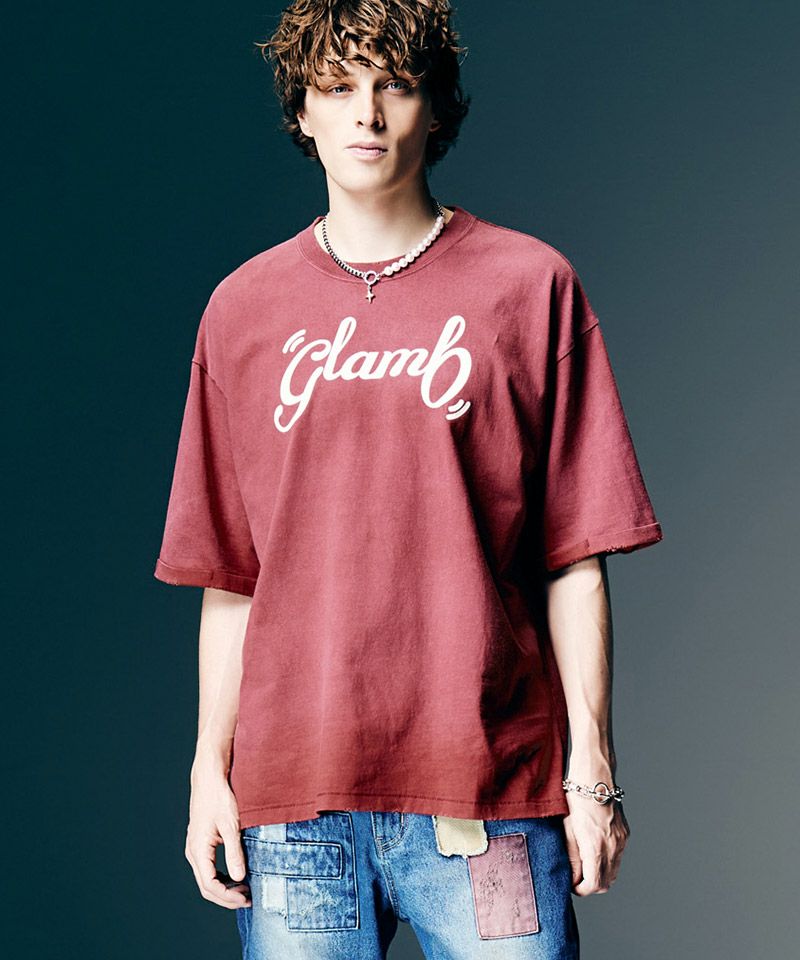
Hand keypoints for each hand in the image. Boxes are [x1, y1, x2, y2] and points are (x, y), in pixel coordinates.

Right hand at [184, 755, 251, 908]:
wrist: (209, 778)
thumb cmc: (219, 797)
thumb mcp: (231, 825)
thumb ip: (235, 853)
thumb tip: (240, 878)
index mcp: (198, 849)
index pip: (210, 885)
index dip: (228, 897)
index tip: (246, 898)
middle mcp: (193, 851)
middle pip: (206, 886)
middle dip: (226, 897)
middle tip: (248, 899)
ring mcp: (195, 847)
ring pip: (206, 878)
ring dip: (224, 888)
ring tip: (244, 890)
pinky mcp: (200, 842)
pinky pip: (207, 868)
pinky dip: (220, 877)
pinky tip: (235, 876)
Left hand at [562, 788, 629, 895]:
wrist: (595, 777)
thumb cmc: (576, 800)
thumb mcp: (568, 829)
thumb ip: (572, 857)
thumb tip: (573, 878)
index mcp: (596, 847)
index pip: (593, 885)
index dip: (581, 889)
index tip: (571, 884)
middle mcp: (613, 847)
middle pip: (605, 883)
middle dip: (590, 885)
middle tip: (576, 876)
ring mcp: (621, 841)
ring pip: (613, 872)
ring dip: (599, 874)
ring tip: (583, 863)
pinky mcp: (625, 834)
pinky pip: (618, 857)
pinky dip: (607, 861)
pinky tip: (594, 850)